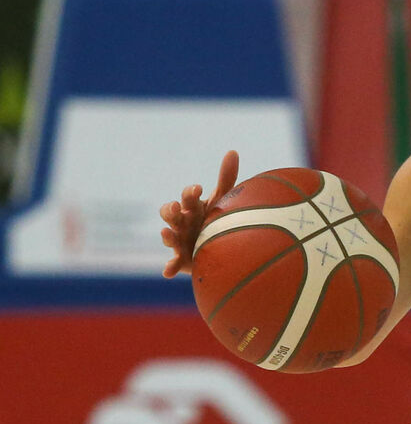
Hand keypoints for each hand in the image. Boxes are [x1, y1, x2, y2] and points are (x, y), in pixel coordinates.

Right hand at [158, 150, 239, 277]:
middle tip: (176, 208)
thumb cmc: (218, 219)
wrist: (220, 247)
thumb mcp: (223, 200)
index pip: (187, 197)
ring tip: (166, 233)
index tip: (198, 189)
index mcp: (192, 207)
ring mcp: (180, 241)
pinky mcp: (183, 260)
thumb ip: (226, 178)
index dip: (190, 193)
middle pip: (171, 214)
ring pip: (169, 236)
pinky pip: (174, 264)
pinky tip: (167, 272)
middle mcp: (183, 223)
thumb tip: (232, 151)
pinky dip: (169, 267)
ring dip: (167, 235)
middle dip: (170, 210)